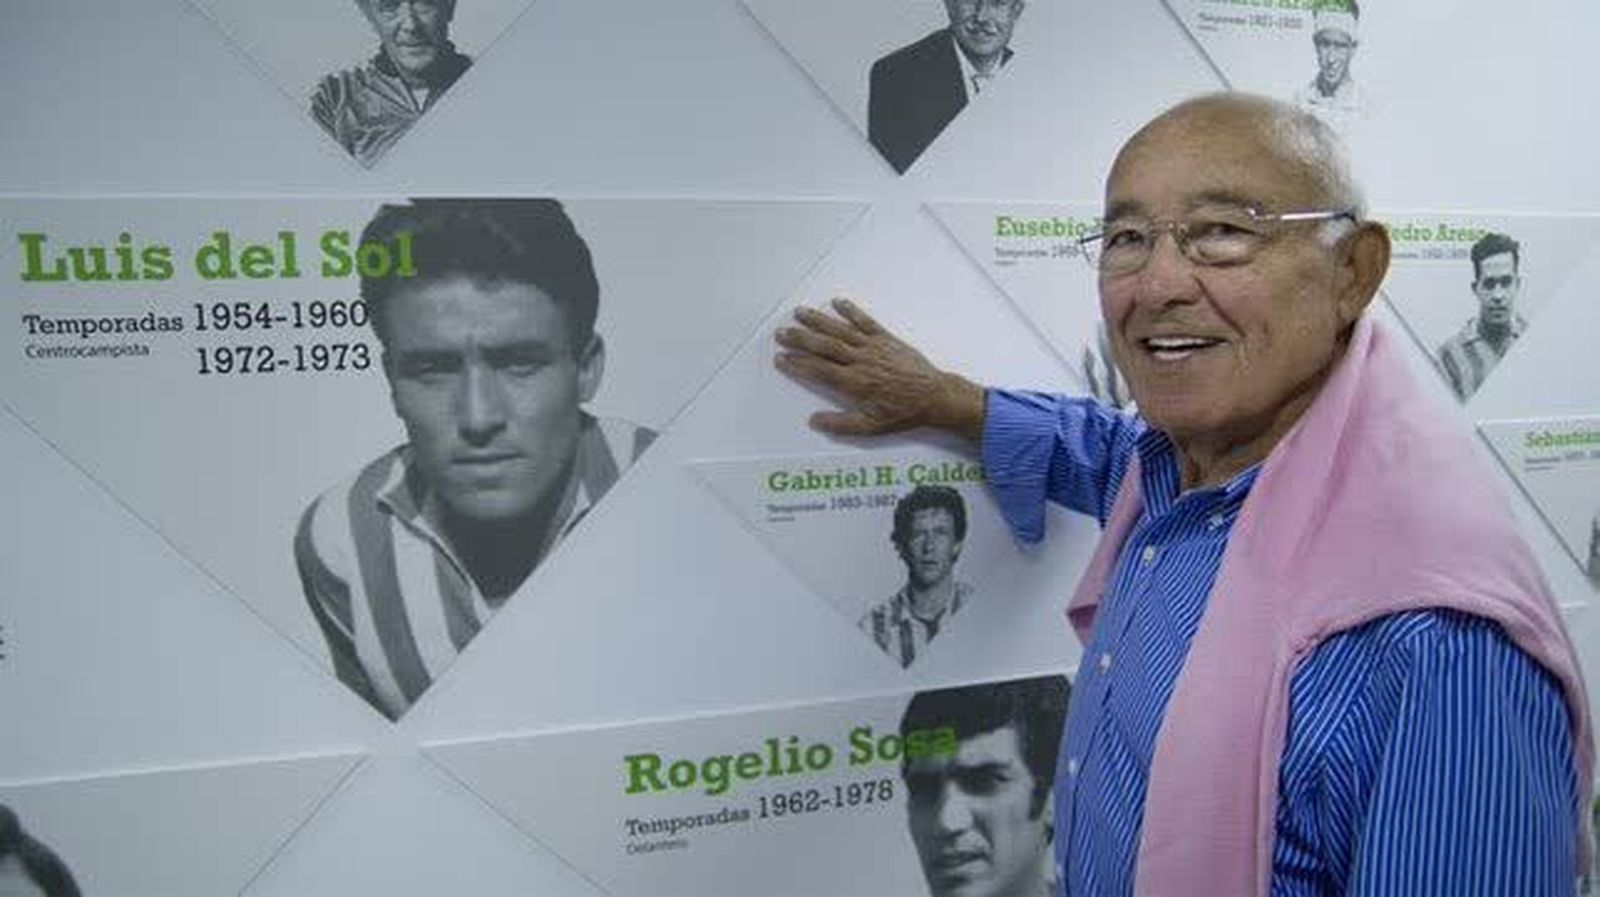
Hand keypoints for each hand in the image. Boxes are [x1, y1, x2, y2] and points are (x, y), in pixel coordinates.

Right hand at [774, 297, 983, 439]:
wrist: (934, 396)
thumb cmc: (903, 412)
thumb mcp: (871, 427)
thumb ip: (840, 424)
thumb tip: (814, 421)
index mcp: (854, 383)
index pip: (819, 370)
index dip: (798, 363)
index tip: (781, 357)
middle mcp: (860, 361)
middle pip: (824, 346)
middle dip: (801, 338)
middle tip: (781, 332)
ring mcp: (873, 347)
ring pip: (840, 331)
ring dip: (818, 321)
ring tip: (799, 313)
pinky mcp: (886, 339)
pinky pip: (866, 322)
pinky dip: (851, 311)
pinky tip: (837, 302)